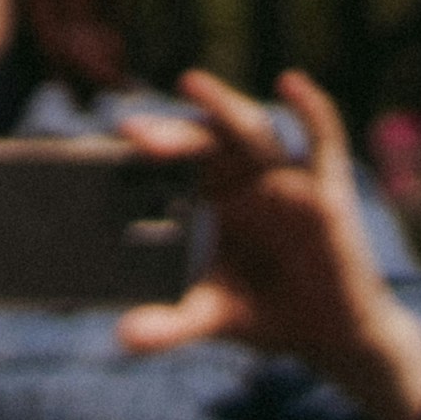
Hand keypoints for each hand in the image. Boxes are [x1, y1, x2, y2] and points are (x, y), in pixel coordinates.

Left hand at [119, 69, 420, 419]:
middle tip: (130, 132)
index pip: (165, 163)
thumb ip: (169, 323)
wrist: (328, 337)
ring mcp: (283, 181)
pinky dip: (310, 108)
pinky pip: (323, 140)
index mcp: (206, 200)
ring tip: (190, 83)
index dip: (136, 153)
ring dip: (221, 107)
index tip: (92, 151)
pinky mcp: (326, 191)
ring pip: (251, 131)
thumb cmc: (261, 313)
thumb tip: (122, 338)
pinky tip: (290, 81)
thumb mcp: (210, 315)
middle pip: (200, 141)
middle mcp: (240, 182)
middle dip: (168, 133)